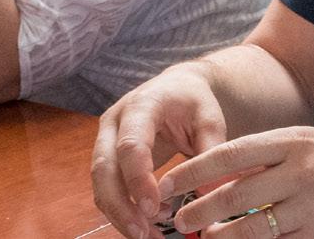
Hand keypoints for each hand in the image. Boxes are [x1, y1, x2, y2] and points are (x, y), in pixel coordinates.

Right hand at [92, 65, 233, 237]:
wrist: (177, 90)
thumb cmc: (193, 102)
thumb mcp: (210, 118)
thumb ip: (212, 150)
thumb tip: (213, 191)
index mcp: (140, 106)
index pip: (130, 146)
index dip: (138, 180)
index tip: (153, 209)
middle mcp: (113, 123)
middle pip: (103, 169)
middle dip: (120, 206)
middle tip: (143, 233)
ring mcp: (105, 141)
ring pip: (100, 185)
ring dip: (120, 214)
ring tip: (149, 236)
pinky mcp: (107, 159)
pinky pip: (107, 190)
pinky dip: (123, 211)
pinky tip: (147, 226)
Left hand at [160, 127, 313, 238]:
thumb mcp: (305, 141)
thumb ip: (265, 155)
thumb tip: (216, 176)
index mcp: (291, 141)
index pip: (229, 154)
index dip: (192, 171)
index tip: (167, 183)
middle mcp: (299, 171)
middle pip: (235, 194)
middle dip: (198, 209)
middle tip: (177, 218)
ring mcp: (310, 206)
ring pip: (252, 226)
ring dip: (220, 235)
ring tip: (204, 236)